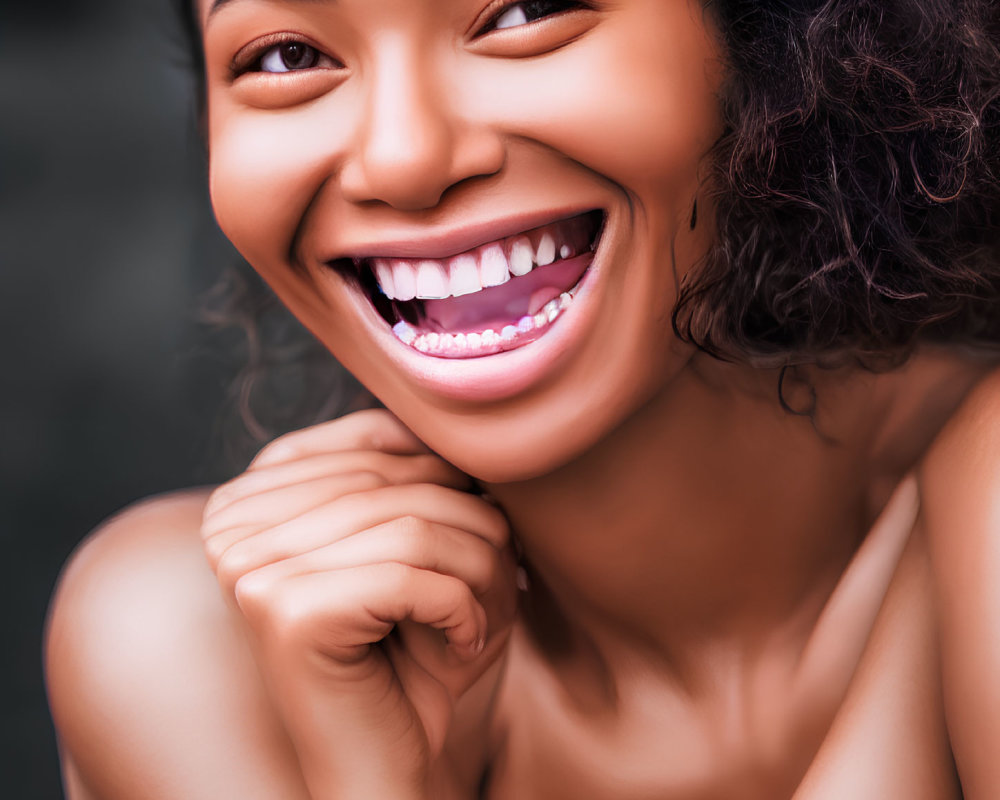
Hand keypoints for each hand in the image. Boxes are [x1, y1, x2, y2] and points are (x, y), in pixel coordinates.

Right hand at [200, 410, 517, 798]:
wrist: (388, 761)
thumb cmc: (410, 651)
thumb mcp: (412, 544)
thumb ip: (409, 474)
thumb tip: (450, 424)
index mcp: (252, 496)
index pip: (370, 439)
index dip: (445, 471)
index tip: (481, 520)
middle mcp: (233, 524)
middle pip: (396, 480)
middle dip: (473, 525)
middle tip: (503, 574)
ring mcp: (250, 567)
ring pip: (414, 525)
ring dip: (479, 571)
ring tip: (486, 612)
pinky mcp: (285, 611)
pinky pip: (412, 576)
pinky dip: (463, 608)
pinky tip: (464, 642)